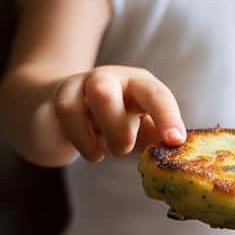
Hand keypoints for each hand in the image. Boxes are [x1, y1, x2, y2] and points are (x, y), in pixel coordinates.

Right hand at [51, 65, 184, 161]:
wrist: (63, 116)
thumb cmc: (112, 123)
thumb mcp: (138, 130)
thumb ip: (156, 139)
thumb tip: (177, 157)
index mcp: (140, 85)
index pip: (157, 95)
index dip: (167, 117)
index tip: (175, 141)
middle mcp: (111, 78)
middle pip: (108, 92)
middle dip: (118, 130)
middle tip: (122, 150)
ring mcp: (81, 84)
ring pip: (89, 100)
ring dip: (99, 137)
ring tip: (102, 153)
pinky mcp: (57, 98)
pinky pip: (68, 115)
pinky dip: (82, 141)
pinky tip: (91, 151)